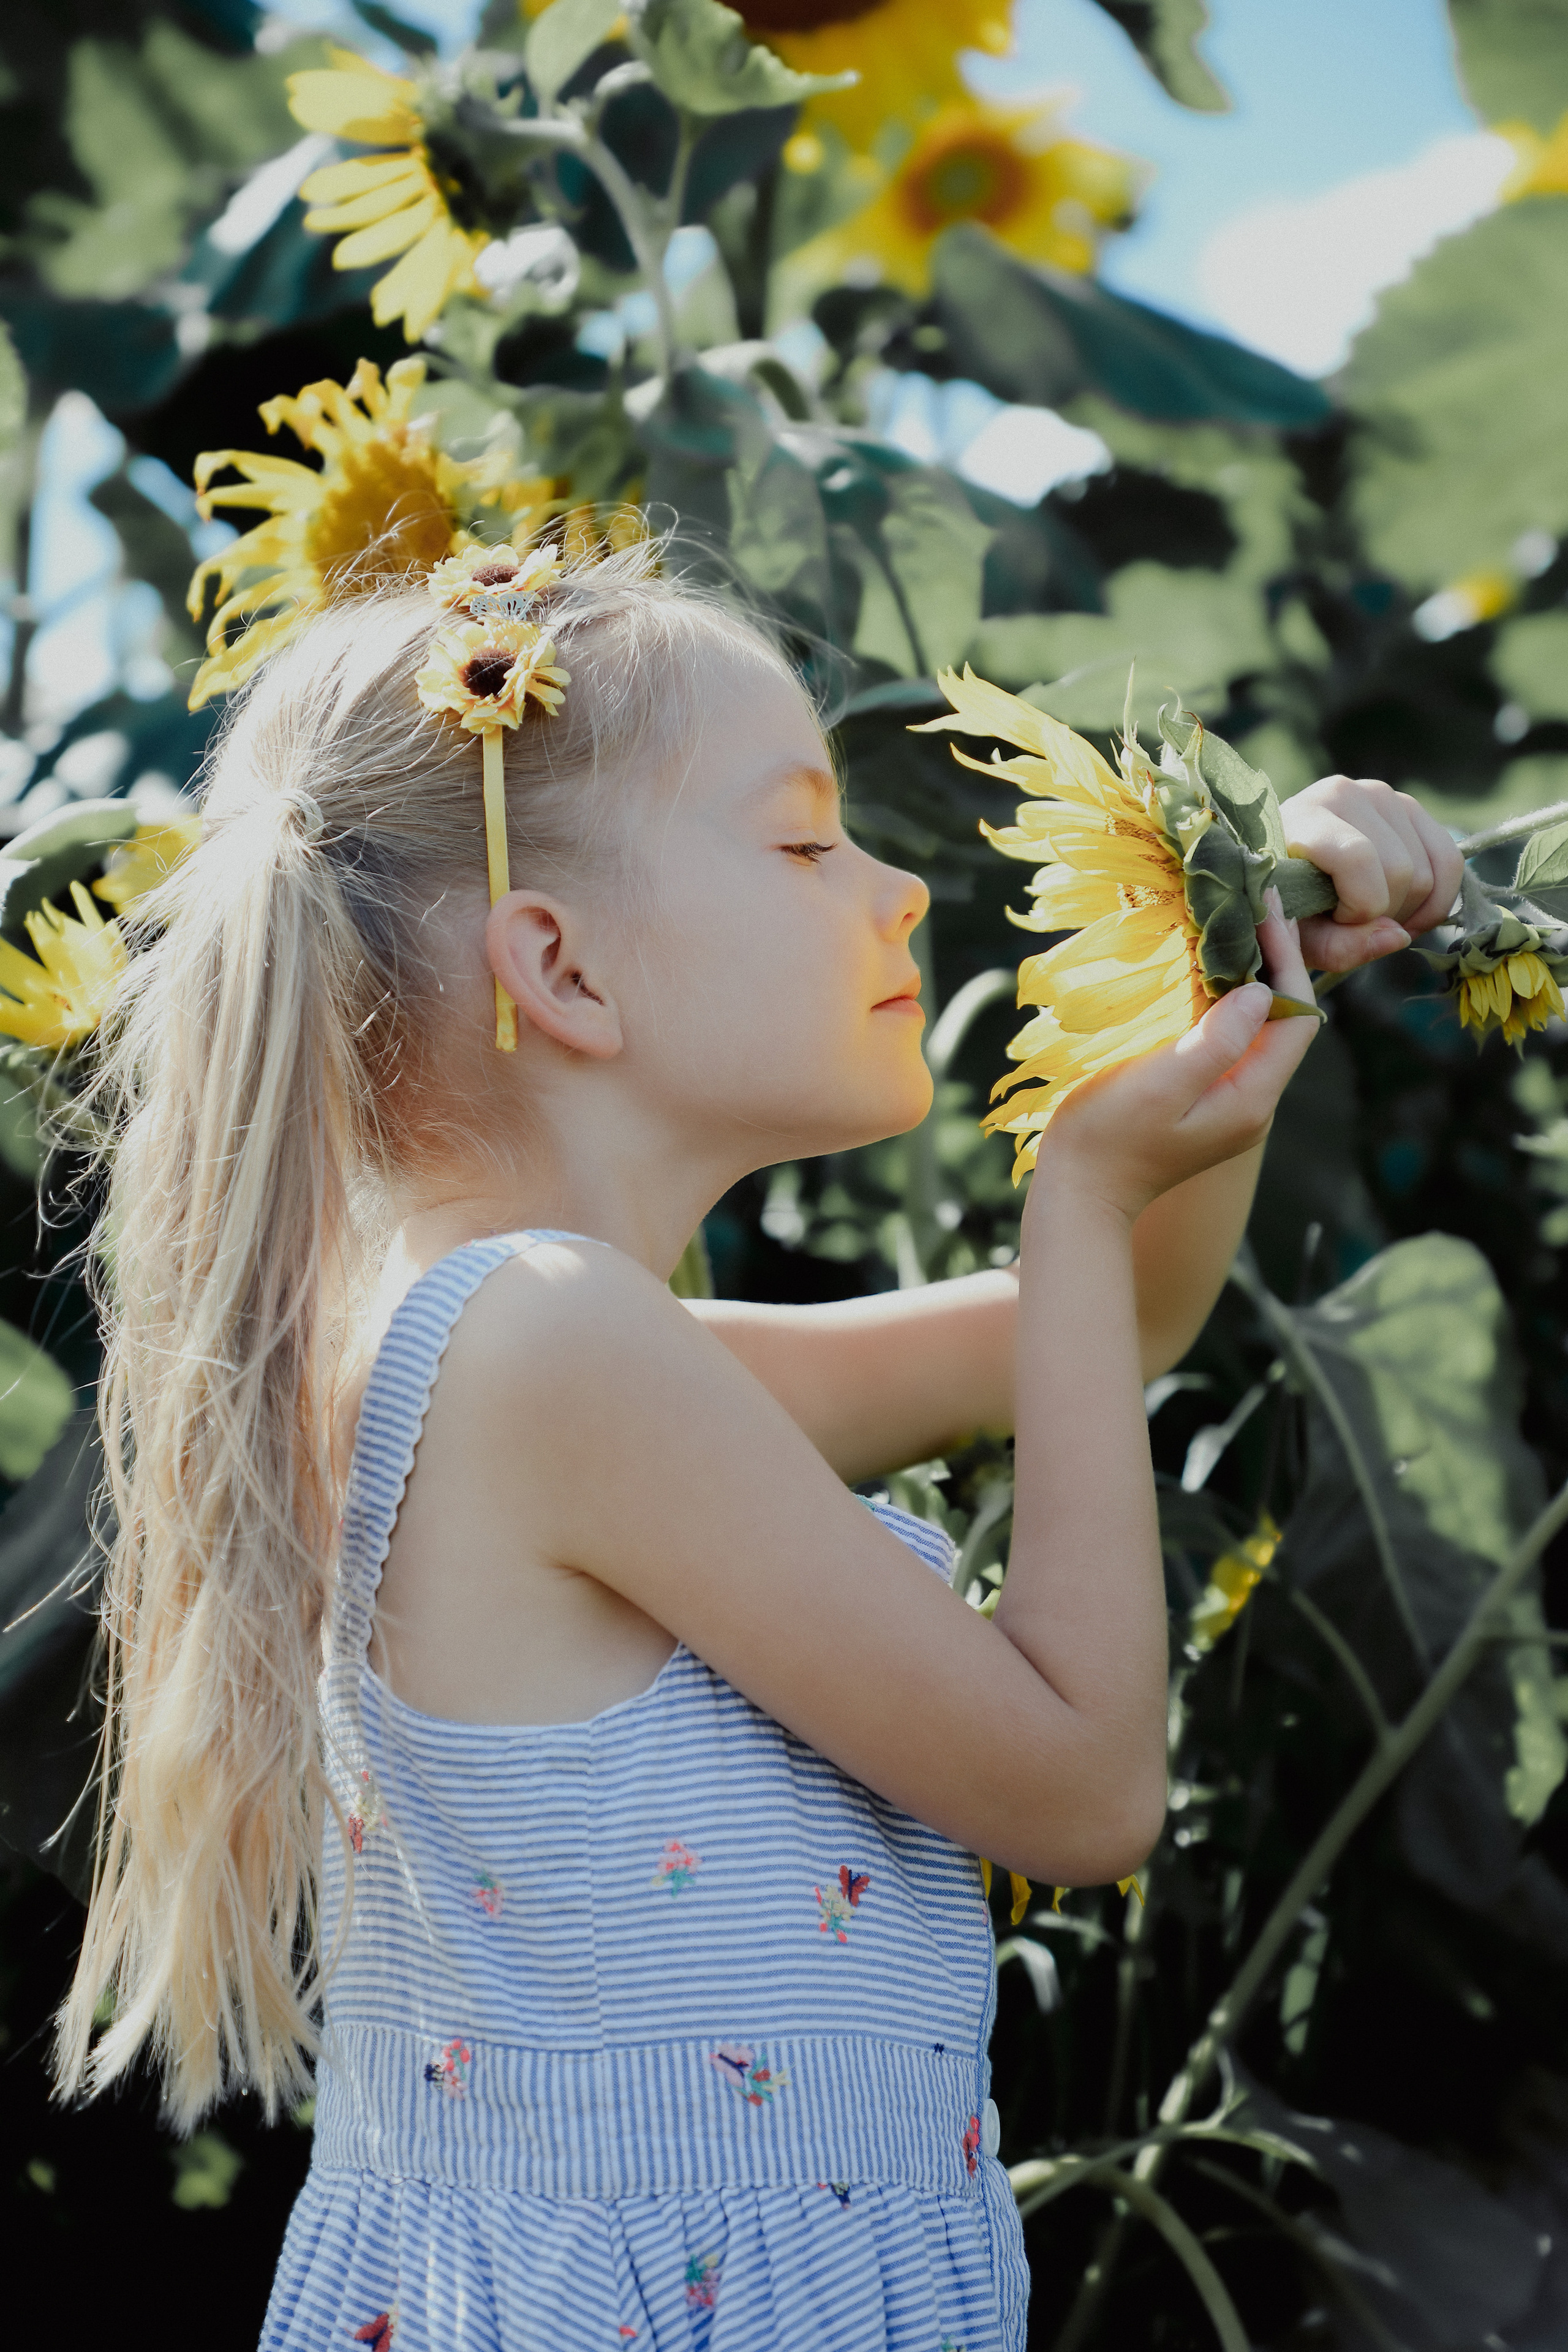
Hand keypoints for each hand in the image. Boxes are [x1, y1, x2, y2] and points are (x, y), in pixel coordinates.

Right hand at [1028, 900, 1317, 1225]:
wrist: (1080, 1192)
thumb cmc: (1110, 1137)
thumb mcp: (1161, 1084)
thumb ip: (1217, 1040)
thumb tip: (1261, 992)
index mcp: (1251, 1098)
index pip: (1298, 1019)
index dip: (1287, 962)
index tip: (1264, 911)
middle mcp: (1253, 1101)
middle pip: (1286, 1021)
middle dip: (1276, 962)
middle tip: (1254, 904)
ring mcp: (1231, 1102)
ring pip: (1261, 1027)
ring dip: (1252, 976)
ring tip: (1236, 924)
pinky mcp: (1206, 1098)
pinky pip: (1233, 1038)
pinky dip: (1227, 998)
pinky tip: (1207, 970)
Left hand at [1283, 775, 1462, 973]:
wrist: (1288, 871)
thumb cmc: (1285, 905)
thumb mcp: (1297, 936)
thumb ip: (1338, 946)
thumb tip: (1400, 936)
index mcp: (1305, 817)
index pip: (1359, 858)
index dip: (1359, 907)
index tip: (1337, 920)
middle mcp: (1346, 794)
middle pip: (1401, 871)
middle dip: (1385, 914)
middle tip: (1356, 924)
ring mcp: (1385, 796)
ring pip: (1429, 872)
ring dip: (1408, 910)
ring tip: (1373, 916)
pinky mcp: (1412, 809)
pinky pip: (1451, 860)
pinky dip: (1437, 900)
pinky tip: (1408, 913)